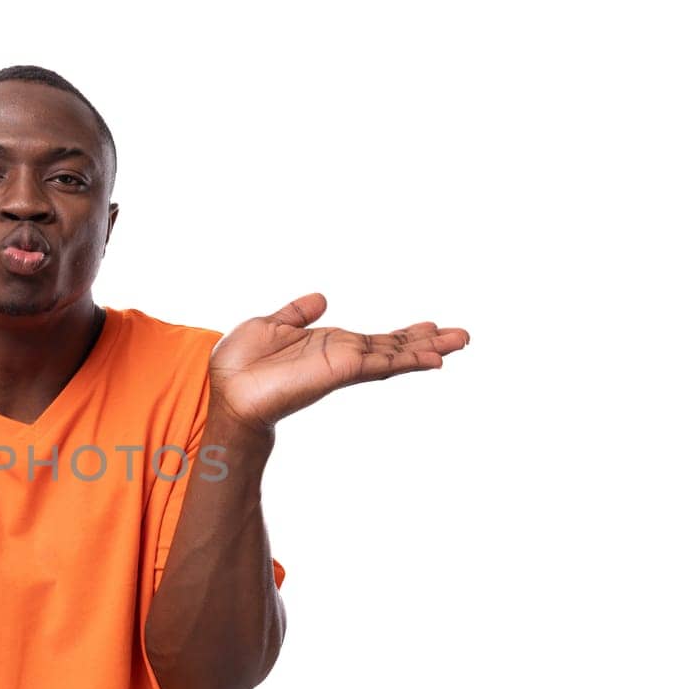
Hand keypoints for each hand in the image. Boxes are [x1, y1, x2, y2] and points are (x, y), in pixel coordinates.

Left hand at [208, 293, 469, 430]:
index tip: (432, 327)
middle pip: (394, 348)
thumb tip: (321, 298)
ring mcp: (343, 365)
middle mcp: (342, 356)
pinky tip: (431, 360)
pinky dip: (406, 361)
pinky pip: (380, 364)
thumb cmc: (239, 364)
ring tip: (459, 343)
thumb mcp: (271, 325)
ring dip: (427, 350)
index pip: (376, 340)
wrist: (225, 389)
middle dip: (428, 343)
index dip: (404, 335)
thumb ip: (297, 314)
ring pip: (394, 356)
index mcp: (328, 345)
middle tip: (463, 336)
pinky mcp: (338, 371)